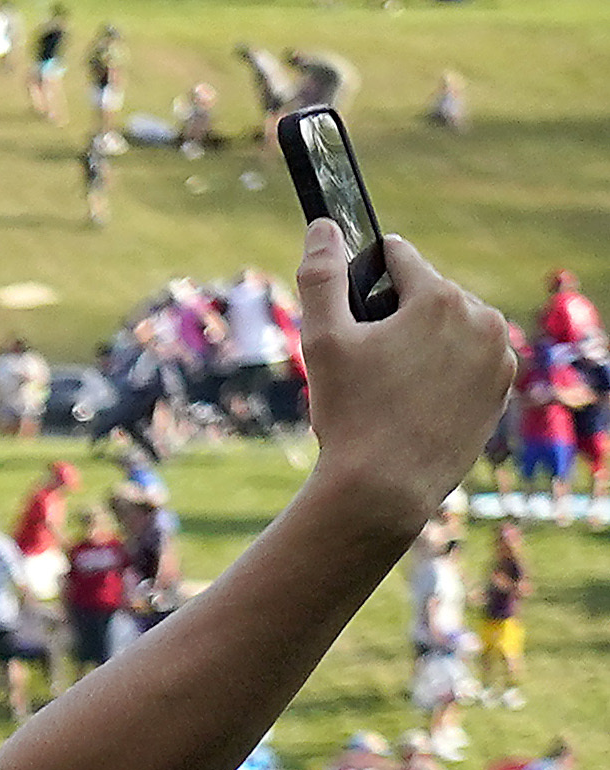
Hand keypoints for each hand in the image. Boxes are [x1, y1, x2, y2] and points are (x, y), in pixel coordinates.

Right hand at [296, 229, 515, 526]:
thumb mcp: (322, 341)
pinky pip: (470, 361)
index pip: (399, 257)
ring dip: (423, 344)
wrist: (384, 488)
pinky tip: (417, 403)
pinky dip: (445, 373)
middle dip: (398, 318)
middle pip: (428, 295)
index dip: (367, 280)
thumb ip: (321, 277)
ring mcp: (498, 353)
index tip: (354, 313)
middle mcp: (481, 316)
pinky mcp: (503, 386)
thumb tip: (323, 226)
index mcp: (439, 297)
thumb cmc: (350, 414)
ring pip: (451, 328)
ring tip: (392, 389)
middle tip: (369, 367)